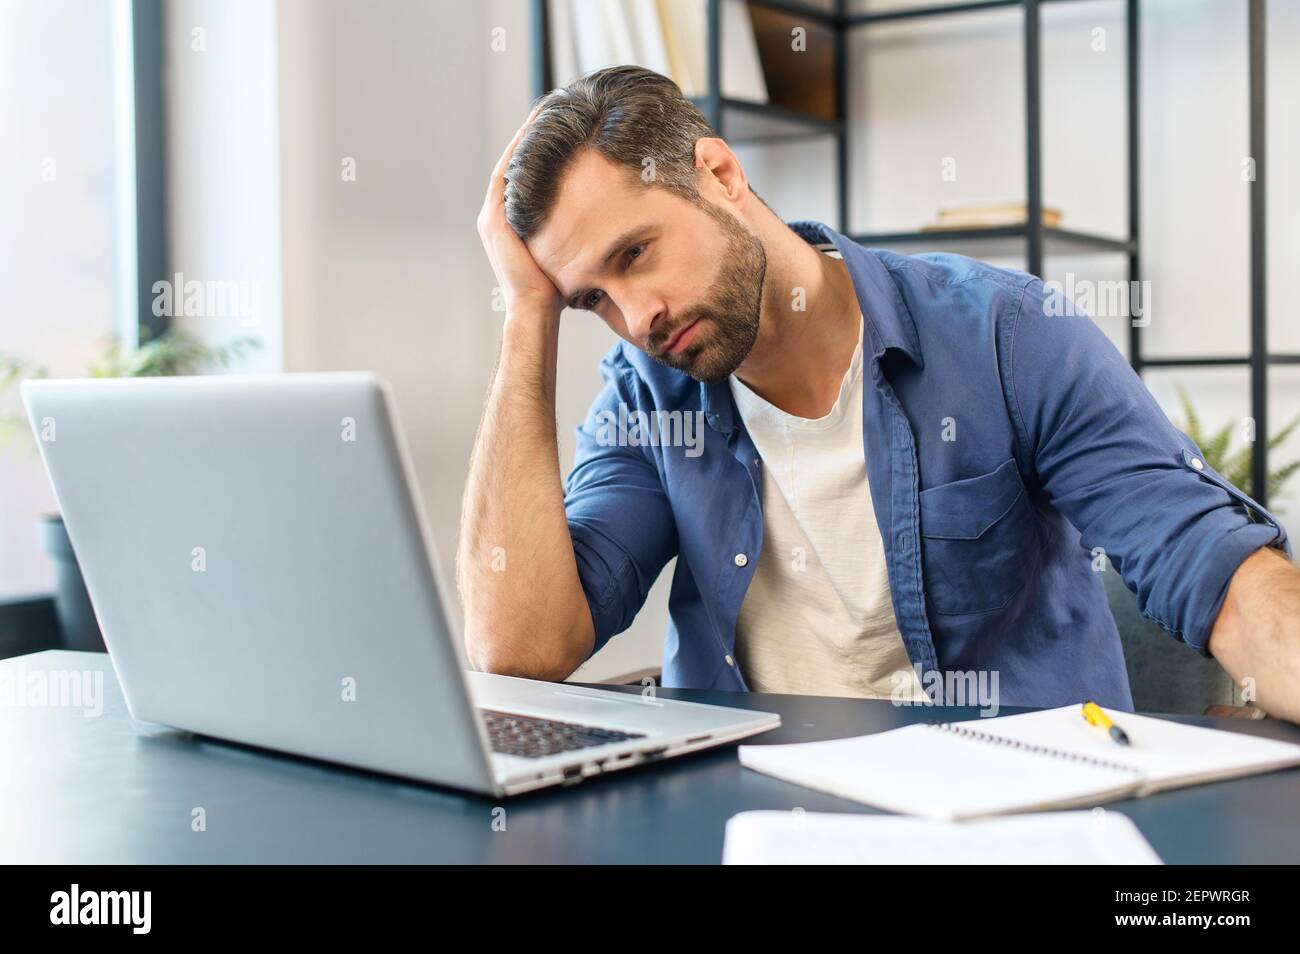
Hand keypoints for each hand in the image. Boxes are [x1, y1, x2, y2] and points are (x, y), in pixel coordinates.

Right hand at [477, 106, 563, 321]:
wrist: (536, 312)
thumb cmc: (559, 290)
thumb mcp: (569, 250)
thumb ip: (574, 229)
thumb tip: (606, 212)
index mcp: (512, 220)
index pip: (527, 173)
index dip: (542, 146)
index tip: (563, 122)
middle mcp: (497, 214)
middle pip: (517, 162)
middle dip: (534, 133)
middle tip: (554, 105)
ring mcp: (492, 216)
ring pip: (511, 162)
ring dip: (527, 134)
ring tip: (547, 108)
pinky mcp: (494, 219)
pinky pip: (507, 175)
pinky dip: (519, 152)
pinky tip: (536, 130)